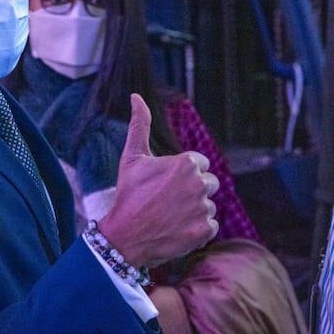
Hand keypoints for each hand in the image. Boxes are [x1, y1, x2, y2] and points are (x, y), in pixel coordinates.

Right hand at [99, 94, 218, 267]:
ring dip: (193, 212)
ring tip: (169, 218)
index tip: (163, 186)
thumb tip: (136, 96)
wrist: (124, 237)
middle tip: (166, 203)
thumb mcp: (132, 158)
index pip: (198, 165)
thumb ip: (140, 125)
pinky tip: (176, 230)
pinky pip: (210, 226)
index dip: (180, 176)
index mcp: (187, 163)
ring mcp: (203, 209)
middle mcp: (199, 184)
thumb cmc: (127, 195)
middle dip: (191, 192)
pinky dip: (196, 230)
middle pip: (208, 184)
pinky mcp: (205, 231)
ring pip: (208, 206)